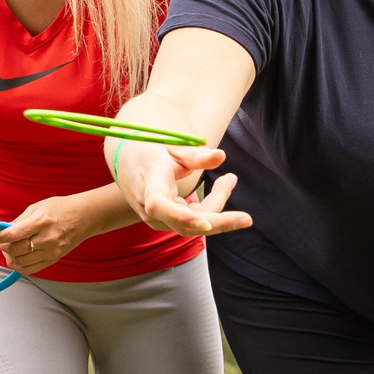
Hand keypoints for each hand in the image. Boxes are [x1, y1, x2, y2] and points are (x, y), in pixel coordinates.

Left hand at [0, 196, 98, 274]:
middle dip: (2, 247)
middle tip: (0, 241)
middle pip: (15, 250)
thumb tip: (2, 230)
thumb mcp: (38, 207)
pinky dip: (19, 265)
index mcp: (41, 222)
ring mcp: (51, 252)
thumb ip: (19, 220)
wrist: (85, 217)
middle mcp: (47, 239)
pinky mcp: (54, 260)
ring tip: (9, 249)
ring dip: (9, 257)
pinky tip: (17, 257)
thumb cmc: (61, 208)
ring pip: (20, 262)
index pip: (13, 234)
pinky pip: (31, 269)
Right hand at [118, 143, 251, 237]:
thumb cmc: (151, 153)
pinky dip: (210, 209)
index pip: (161, 206)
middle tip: (245, 213)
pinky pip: (193, 222)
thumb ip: (197, 155)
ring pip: (195, 224)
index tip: (207, 224)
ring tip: (228, 180)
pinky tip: (220, 188)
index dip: (184, 217)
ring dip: (217, 206)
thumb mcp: (173, 149)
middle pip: (187, 224)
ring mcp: (158, 219)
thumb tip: (221, 156)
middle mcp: (151, 210)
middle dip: (219, 220)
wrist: (128, 165)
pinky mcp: (167, 222)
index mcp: (150, 187)